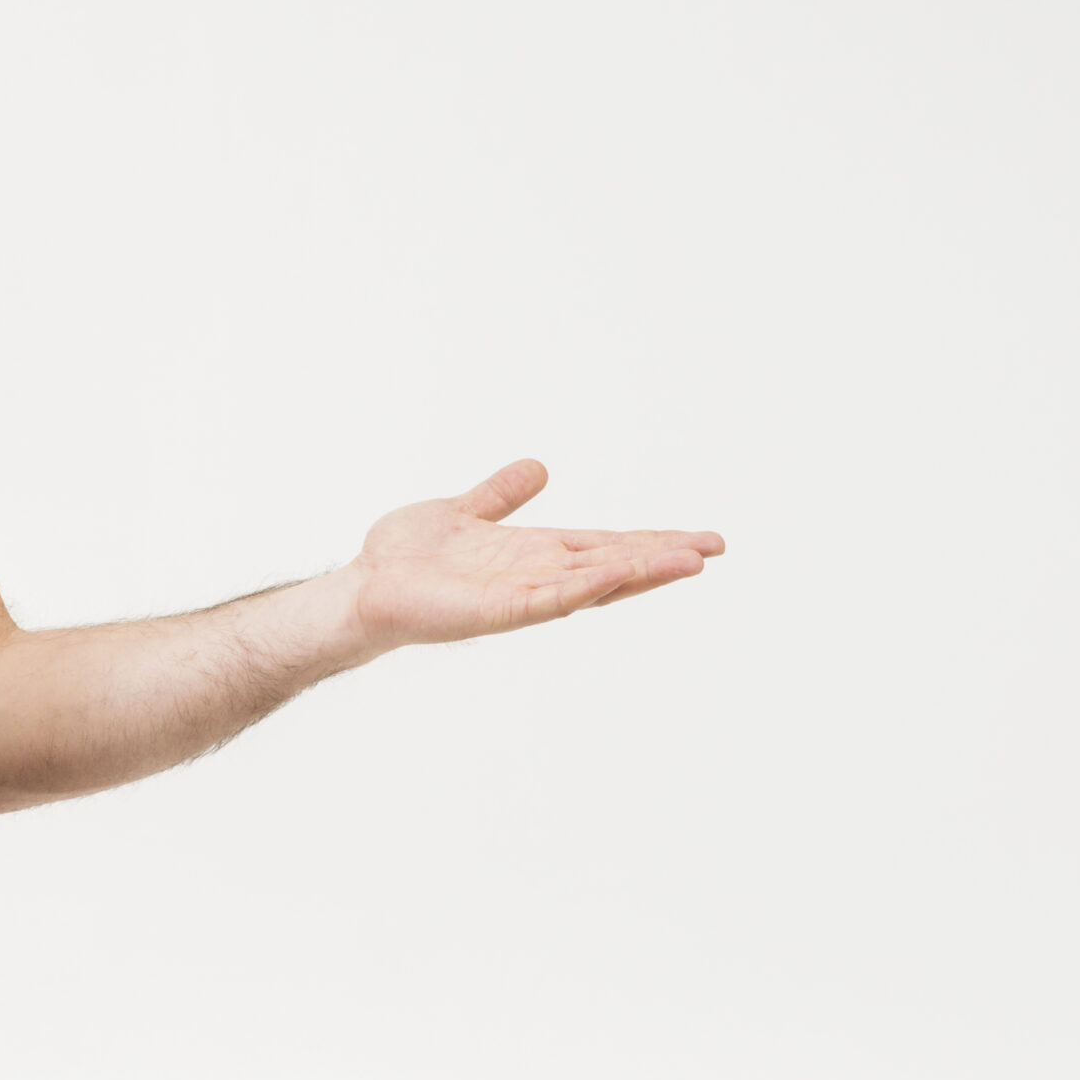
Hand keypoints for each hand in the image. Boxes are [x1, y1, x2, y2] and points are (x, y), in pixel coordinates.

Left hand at [347, 458, 720, 655]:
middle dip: (663, 557)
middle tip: (714, 548)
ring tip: (687, 562)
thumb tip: (539, 467)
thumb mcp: (465, 511)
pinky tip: (614, 577)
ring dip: (639, 573)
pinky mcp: (497, 612)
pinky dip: (582, 589)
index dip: (651, 540)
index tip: (698, 538)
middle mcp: (536, 576)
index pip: (605, 545)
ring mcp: (521, 597)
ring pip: (593, 584)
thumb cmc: (407, 558)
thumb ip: (501, 494)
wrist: (364, 586)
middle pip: (613, 564)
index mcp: (534, 553)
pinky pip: (548, 600)